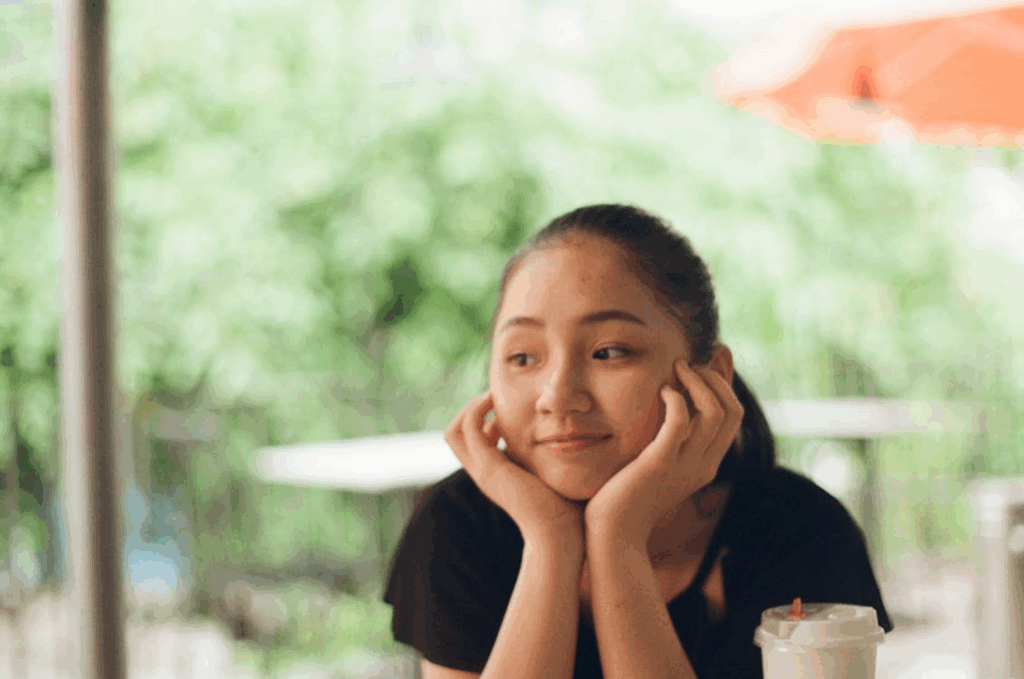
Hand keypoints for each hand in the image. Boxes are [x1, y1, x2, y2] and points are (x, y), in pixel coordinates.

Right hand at [445, 392, 585, 546]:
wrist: (560, 533)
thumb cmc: (564, 507)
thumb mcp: (549, 472)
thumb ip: (547, 456)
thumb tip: (565, 440)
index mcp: (495, 473)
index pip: (470, 440)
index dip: (482, 418)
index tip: (505, 406)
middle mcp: (482, 472)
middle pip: (454, 434)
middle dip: (470, 409)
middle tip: (493, 396)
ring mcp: (482, 471)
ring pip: (454, 431)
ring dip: (471, 407)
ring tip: (493, 396)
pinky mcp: (489, 467)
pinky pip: (469, 429)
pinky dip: (478, 410)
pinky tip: (499, 403)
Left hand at [583, 360, 743, 546]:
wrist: (613, 533)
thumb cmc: (627, 495)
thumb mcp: (656, 464)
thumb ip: (668, 441)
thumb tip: (670, 408)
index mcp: (706, 464)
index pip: (733, 416)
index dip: (727, 381)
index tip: (714, 356)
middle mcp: (704, 465)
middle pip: (732, 410)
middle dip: (716, 377)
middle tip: (690, 362)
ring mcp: (685, 465)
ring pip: (715, 412)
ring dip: (698, 382)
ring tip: (677, 367)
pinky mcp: (661, 463)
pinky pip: (681, 421)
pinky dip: (677, 399)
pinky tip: (662, 390)